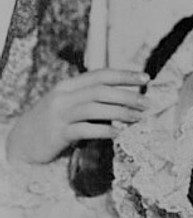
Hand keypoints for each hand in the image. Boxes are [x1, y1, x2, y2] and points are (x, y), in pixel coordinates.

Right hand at [5, 68, 148, 166]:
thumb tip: (123, 97)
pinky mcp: (57, 134)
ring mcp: (59, 114)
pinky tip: (118, 133)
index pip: (101, 74)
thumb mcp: (67, 103)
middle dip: (127, 95)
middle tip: (147, 103)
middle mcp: (64, 96)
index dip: (125, 75)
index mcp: (69, 85)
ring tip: (138, 118)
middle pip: (101, 90)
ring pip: (95, 108)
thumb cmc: (51, 123)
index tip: (146, 78)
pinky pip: (85, 130)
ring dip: (120, 112)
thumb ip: (88, 97)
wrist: (20, 143)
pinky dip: (104, 130)